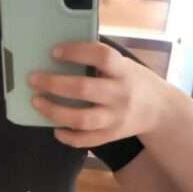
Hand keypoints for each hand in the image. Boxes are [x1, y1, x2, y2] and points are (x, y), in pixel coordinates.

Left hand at [27, 41, 164, 148]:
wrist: (160, 111)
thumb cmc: (134, 80)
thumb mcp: (124, 64)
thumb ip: (100, 61)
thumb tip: (61, 52)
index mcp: (123, 71)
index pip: (102, 57)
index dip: (77, 52)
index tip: (54, 51)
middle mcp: (120, 94)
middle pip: (84, 89)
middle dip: (54, 84)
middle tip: (32, 79)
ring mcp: (115, 118)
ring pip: (82, 119)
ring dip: (54, 111)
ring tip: (36, 101)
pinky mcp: (111, 136)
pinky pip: (86, 140)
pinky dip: (67, 136)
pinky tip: (54, 128)